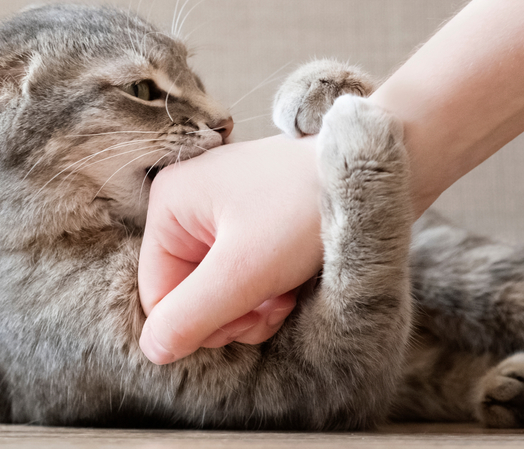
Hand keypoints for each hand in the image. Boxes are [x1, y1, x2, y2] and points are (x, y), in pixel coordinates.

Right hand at [138, 134, 324, 364]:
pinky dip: (264, 290)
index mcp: (168, 204)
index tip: (248, 318)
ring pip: (214, 290)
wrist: (371, 173)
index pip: (157, 295)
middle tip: (272, 306)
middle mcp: (185, 204)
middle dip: (230, 314)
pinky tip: (291, 283)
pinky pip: (237, 275)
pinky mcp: (246, 221)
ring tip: (285, 292)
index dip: (199, 322)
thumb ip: (192, 315)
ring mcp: (216, 211)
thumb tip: (152, 350)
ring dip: (251, 307)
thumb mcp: (245, 271)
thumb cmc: (307, 206)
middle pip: (186, 294)